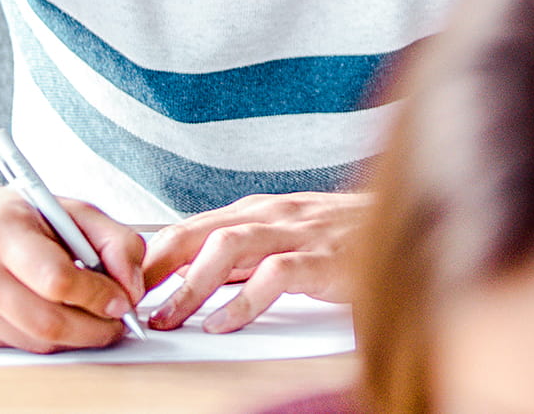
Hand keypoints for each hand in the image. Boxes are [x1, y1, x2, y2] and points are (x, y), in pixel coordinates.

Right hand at [0, 182, 145, 351]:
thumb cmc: (14, 216)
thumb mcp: (70, 210)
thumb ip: (115, 241)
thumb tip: (132, 288)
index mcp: (1, 231)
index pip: (56, 280)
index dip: (97, 296)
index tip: (123, 301)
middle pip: (46, 321)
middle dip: (94, 329)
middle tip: (117, 323)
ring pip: (33, 341)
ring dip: (75, 338)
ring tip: (94, 320)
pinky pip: (15, 346)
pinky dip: (46, 339)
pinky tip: (56, 318)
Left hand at [141, 192, 362, 333]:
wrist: (411, 219)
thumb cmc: (345, 236)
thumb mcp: (286, 238)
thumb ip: (243, 255)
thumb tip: (188, 282)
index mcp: (259, 210)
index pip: (189, 228)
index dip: (150, 258)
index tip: (123, 289)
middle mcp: (273, 215)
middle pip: (198, 232)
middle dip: (156, 268)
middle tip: (130, 303)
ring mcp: (299, 233)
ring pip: (229, 246)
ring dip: (190, 284)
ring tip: (169, 317)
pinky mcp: (324, 258)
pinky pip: (275, 275)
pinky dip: (244, 300)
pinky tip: (224, 322)